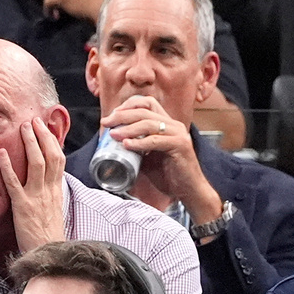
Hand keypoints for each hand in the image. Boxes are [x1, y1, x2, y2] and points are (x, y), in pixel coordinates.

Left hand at [0, 118, 65, 252]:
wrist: (49, 253)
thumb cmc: (47, 234)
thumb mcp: (53, 208)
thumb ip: (49, 191)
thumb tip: (46, 178)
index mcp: (56, 190)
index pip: (58, 159)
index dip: (52, 141)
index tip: (45, 127)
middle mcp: (49, 190)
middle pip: (50, 155)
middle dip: (42, 135)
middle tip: (33, 120)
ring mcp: (36, 197)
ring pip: (37, 163)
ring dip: (30, 143)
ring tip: (22, 127)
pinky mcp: (22, 206)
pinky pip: (15, 183)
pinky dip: (8, 167)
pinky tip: (1, 154)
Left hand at [105, 96, 221, 222]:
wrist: (187, 190)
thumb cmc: (168, 175)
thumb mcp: (147, 157)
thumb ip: (135, 146)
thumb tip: (112, 143)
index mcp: (166, 124)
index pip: (147, 103)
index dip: (129, 105)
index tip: (112, 115)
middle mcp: (173, 125)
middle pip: (144, 111)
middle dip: (122, 115)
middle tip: (106, 122)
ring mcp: (178, 134)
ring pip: (149, 124)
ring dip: (128, 128)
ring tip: (113, 134)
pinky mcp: (180, 145)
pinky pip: (155, 140)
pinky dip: (139, 142)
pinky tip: (127, 145)